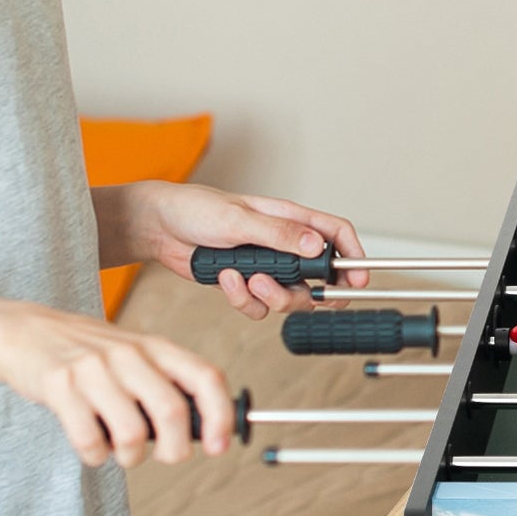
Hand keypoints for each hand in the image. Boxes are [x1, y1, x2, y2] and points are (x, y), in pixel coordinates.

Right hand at [0, 297, 234, 467]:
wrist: (27, 332)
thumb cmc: (91, 353)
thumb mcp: (138, 356)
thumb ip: (169, 384)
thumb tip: (208, 429)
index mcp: (158, 348)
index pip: (206, 377)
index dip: (221, 415)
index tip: (220, 446)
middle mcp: (129, 356)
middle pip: (172, 412)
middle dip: (176, 449)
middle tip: (167, 456)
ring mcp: (93, 370)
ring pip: (132, 433)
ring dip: (132, 456)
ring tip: (124, 450)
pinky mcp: (59, 387)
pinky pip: (90, 441)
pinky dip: (96, 456)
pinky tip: (94, 447)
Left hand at [133, 182, 368, 319]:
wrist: (158, 227)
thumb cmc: (197, 209)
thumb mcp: (241, 219)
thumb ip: (281, 235)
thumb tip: (318, 247)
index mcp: (292, 220)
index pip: (336, 235)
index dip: (353, 256)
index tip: (359, 278)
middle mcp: (285, 245)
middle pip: (320, 277)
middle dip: (313, 292)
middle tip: (305, 297)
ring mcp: (267, 266)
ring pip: (291, 296)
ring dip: (273, 297)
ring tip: (250, 281)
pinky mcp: (246, 284)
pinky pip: (259, 306)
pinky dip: (244, 301)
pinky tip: (227, 281)